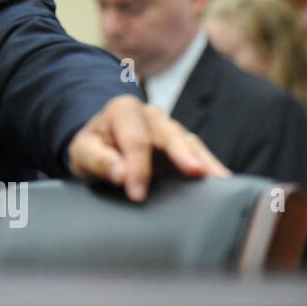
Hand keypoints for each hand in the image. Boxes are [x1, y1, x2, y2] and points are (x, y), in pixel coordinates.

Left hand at [67, 95, 230, 200]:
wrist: (99, 148)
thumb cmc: (91, 149)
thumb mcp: (82, 153)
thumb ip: (99, 161)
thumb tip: (121, 174)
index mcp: (124, 110)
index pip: (136, 139)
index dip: (138, 167)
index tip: (137, 194)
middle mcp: (151, 115)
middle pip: (169, 134)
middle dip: (182, 154)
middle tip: (195, 172)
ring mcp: (170, 129)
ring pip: (189, 142)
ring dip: (204, 161)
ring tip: (221, 179)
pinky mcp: (183, 145)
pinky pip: (199, 154)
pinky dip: (210, 166)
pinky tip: (223, 181)